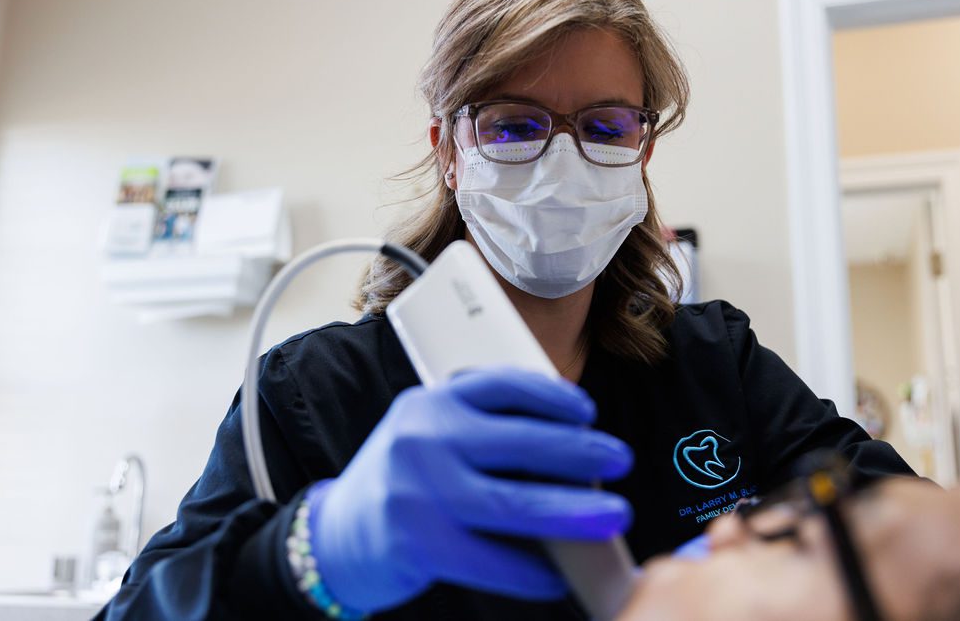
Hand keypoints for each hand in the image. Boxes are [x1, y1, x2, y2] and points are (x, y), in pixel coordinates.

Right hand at [308, 368, 633, 612]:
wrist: (338, 534)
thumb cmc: (406, 479)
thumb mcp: (432, 434)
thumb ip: (484, 429)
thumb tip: (573, 447)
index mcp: (432, 403)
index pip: (501, 385)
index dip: (552, 395)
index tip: (589, 411)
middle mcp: (423, 439)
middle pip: (518, 442)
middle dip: (579, 451)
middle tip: (621, 457)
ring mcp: (417, 492)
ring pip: (511, 503)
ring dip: (572, 510)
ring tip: (613, 515)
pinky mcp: (416, 543)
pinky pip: (489, 558)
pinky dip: (530, 570)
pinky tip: (558, 575)